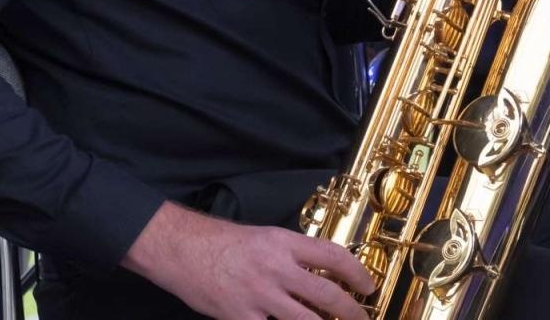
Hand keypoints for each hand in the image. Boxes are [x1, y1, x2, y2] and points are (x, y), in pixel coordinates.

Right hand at [122, 202, 374, 319]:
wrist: (181, 248)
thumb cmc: (220, 242)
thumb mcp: (263, 237)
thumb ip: (292, 255)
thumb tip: (322, 274)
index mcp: (283, 242)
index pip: (333, 256)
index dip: (357, 274)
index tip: (368, 287)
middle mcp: (276, 268)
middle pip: (327, 295)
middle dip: (351, 312)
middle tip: (362, 318)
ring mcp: (259, 295)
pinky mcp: (240, 317)